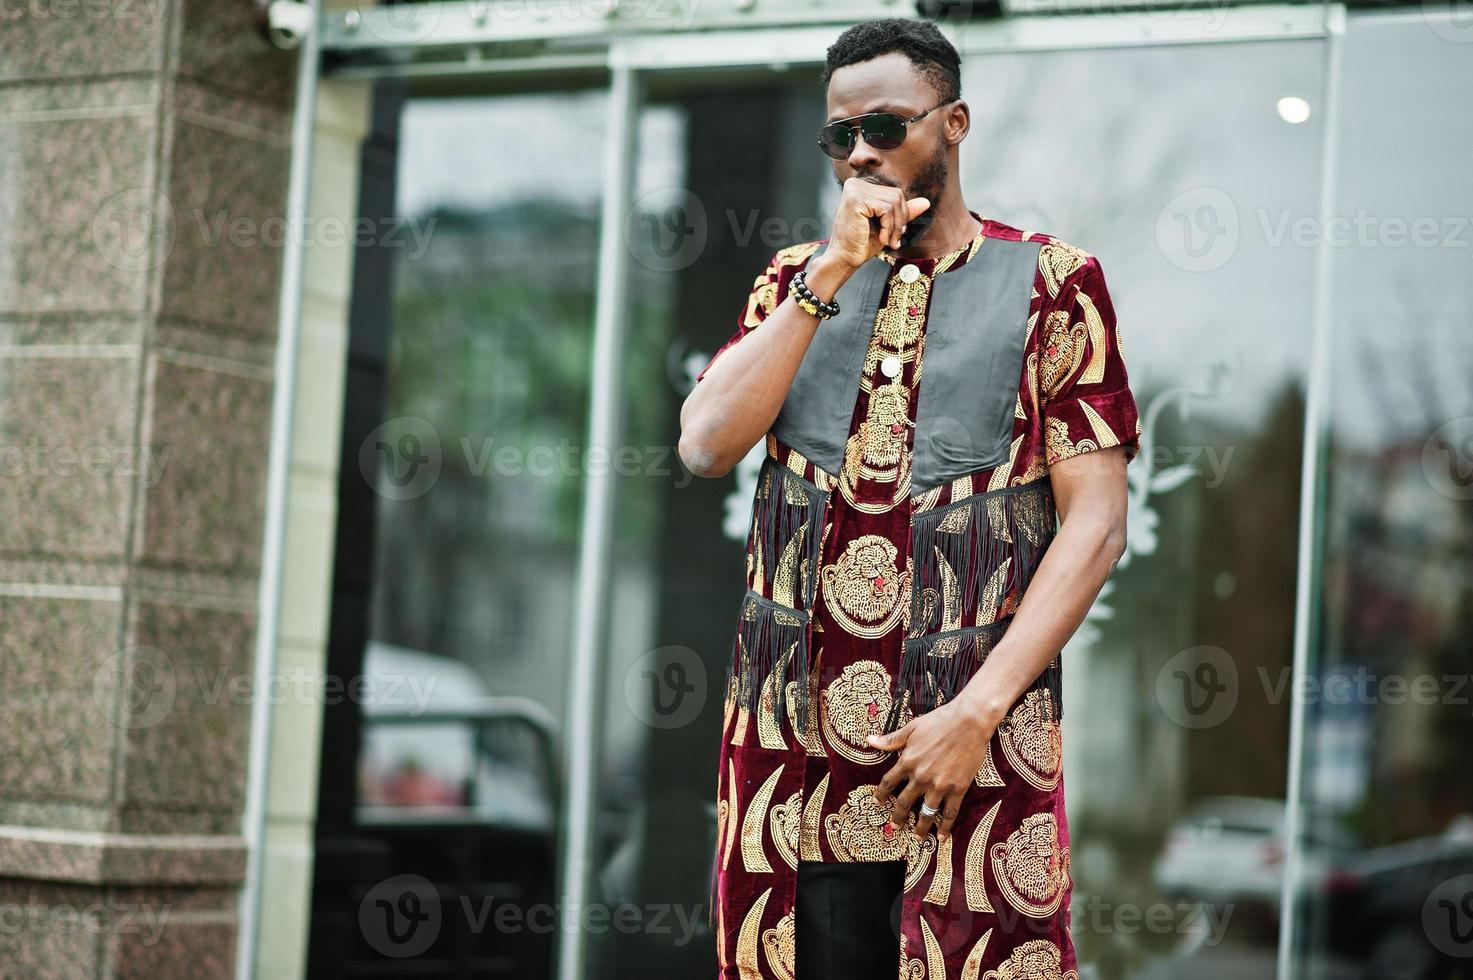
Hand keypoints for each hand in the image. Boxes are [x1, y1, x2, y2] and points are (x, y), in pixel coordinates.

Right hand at [824, 176, 931, 271]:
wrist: (844, 258)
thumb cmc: (862, 244)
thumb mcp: (887, 225)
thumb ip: (903, 212)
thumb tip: (926, 201)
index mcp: (862, 187)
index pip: (895, 193)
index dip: (901, 214)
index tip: (896, 234)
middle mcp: (856, 184)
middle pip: (896, 195)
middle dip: (900, 221)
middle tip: (894, 240)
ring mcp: (855, 190)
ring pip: (893, 203)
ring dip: (894, 227)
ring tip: (887, 240)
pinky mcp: (856, 199)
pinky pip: (886, 209)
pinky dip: (888, 227)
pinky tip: (880, 238)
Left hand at [866, 700, 997, 842]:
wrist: (969, 722)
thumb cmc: (940, 721)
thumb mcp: (911, 728)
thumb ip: (891, 739)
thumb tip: (870, 740)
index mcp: (907, 761)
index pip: (888, 783)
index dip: (881, 794)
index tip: (877, 802)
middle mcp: (921, 777)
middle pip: (904, 802)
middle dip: (898, 816)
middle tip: (894, 826)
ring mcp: (939, 785)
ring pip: (926, 812)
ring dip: (920, 827)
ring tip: (917, 836)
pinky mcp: (958, 788)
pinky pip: (950, 813)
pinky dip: (946, 827)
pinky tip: (942, 837)